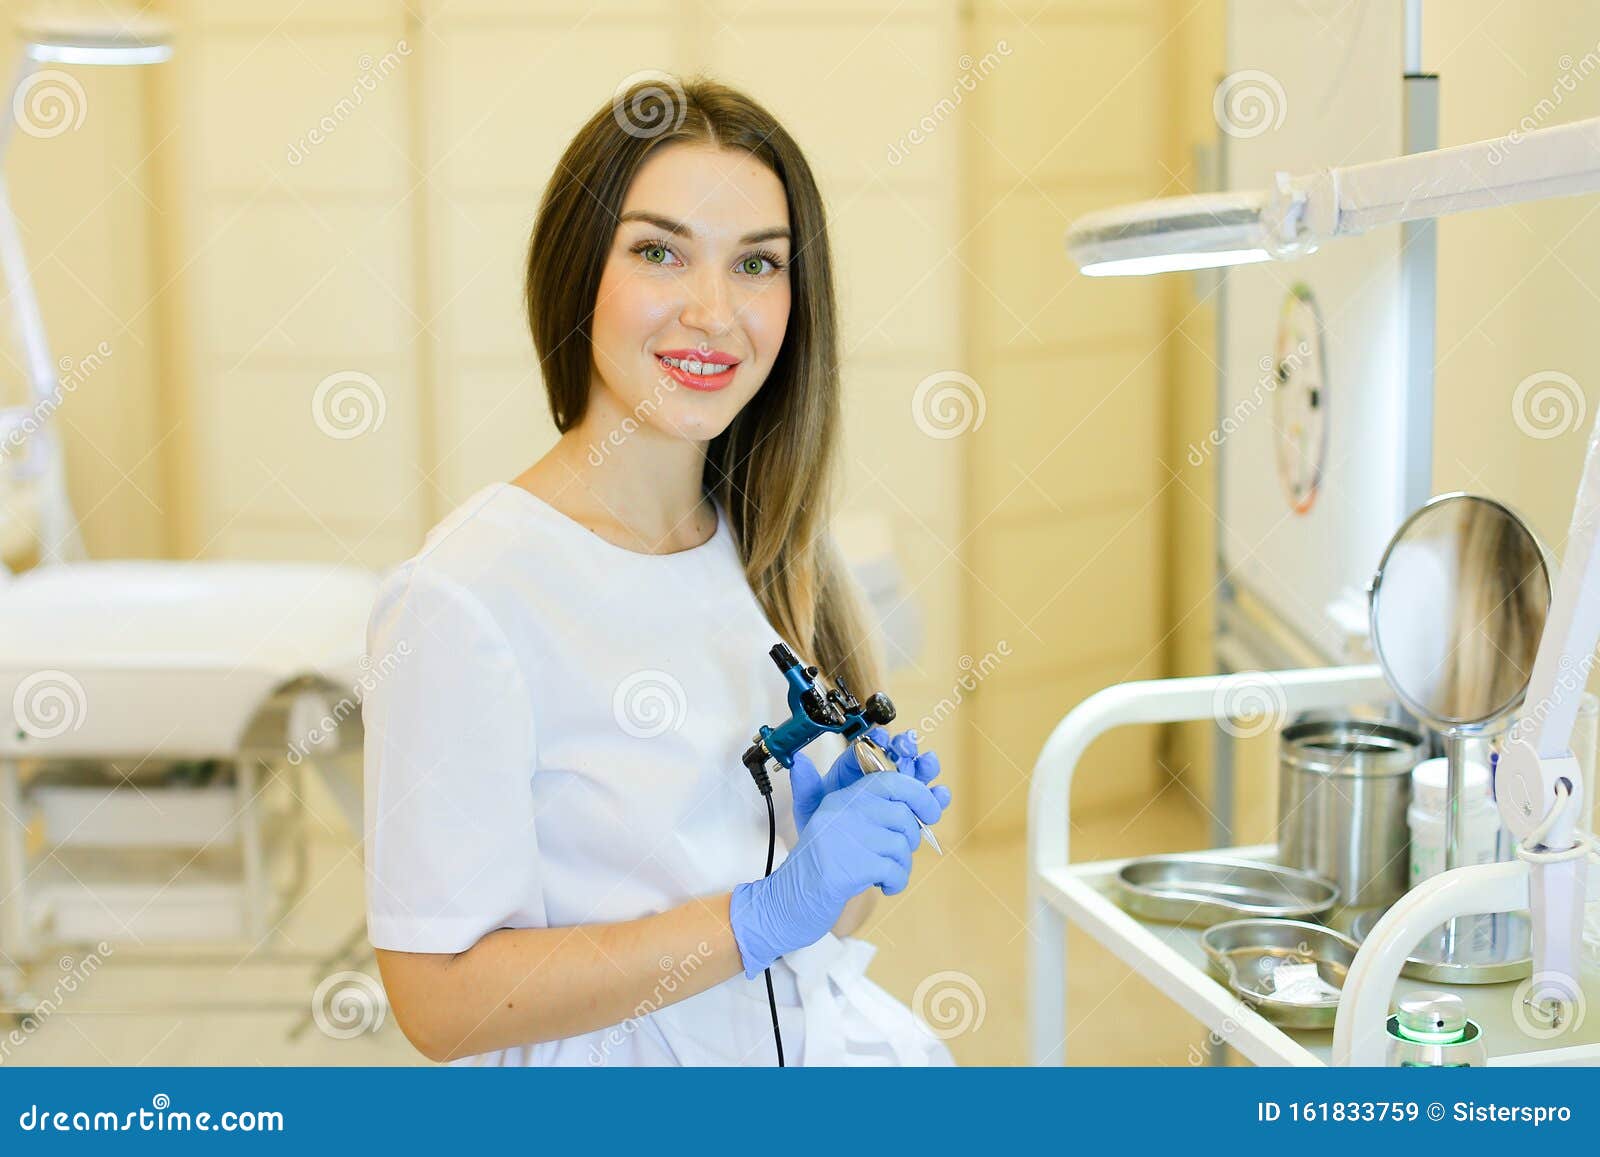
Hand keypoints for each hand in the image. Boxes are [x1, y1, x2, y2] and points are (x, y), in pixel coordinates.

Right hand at [729, 772, 944, 977]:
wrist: (785, 902)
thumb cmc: (819, 869)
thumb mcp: (839, 831)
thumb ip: (874, 814)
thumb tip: (925, 796)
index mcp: (840, 798)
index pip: (890, 780)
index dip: (919, 793)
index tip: (932, 811)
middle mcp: (841, 811)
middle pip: (902, 814)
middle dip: (909, 839)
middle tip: (895, 856)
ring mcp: (844, 838)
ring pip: (901, 844)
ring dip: (901, 865)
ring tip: (883, 874)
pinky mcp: (848, 866)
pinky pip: (895, 869)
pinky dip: (896, 881)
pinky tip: (884, 886)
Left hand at [789, 727, 950, 832]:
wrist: (835, 864)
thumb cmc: (822, 831)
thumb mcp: (810, 808)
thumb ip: (806, 785)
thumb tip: (798, 762)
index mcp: (855, 771)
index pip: (869, 748)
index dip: (878, 740)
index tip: (882, 737)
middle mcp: (879, 779)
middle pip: (898, 757)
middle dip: (907, 748)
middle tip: (909, 746)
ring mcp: (897, 797)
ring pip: (916, 777)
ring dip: (924, 769)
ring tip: (927, 764)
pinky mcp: (910, 815)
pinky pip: (926, 804)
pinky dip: (936, 798)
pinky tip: (939, 795)